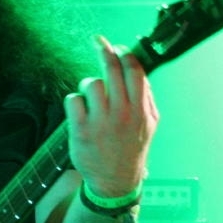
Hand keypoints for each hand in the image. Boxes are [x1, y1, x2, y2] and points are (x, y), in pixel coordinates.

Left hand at [64, 35, 158, 195]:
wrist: (114, 182)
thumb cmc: (131, 150)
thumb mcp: (149, 125)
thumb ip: (147, 98)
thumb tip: (139, 71)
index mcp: (141, 111)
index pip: (134, 72)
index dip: (125, 54)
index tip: (118, 47)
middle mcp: (122, 114)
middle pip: (111, 70)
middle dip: (103, 50)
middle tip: (97, 41)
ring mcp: (100, 122)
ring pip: (91, 83)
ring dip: (89, 85)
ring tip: (91, 97)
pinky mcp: (80, 130)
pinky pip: (73, 99)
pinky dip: (74, 101)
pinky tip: (80, 111)